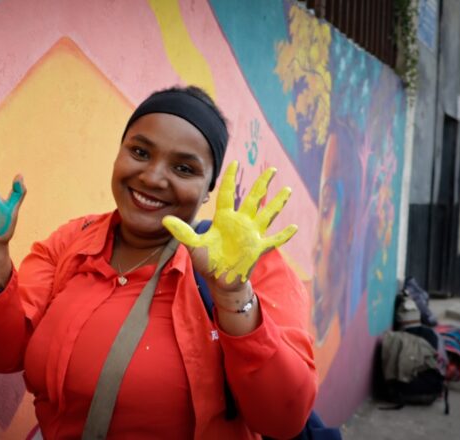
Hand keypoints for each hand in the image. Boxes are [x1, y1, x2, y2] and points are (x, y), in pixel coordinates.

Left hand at [162, 161, 295, 286]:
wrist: (219, 280)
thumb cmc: (208, 261)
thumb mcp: (194, 245)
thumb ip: (182, 232)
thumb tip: (164, 220)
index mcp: (224, 219)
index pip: (227, 194)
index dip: (229, 178)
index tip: (234, 162)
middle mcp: (240, 223)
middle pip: (253, 198)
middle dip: (262, 184)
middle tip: (271, 169)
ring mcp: (251, 235)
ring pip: (267, 214)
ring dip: (277, 203)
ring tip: (288, 189)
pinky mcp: (258, 248)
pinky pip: (274, 240)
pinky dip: (284, 235)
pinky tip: (295, 227)